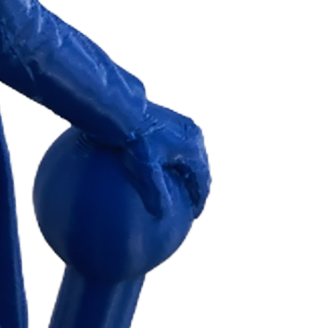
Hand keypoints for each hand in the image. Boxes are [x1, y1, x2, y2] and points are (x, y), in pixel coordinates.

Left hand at [120, 103, 211, 220]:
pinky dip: (181, 163)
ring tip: (183, 189)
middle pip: (201, 169)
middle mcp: (194, 136)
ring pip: (193, 158)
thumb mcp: (146, 169)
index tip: (194, 216)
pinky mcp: (174, 122)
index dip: (199, 201)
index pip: (202, 181)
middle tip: (192, 206)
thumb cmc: (136, 140)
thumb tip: (162, 215)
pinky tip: (170, 170)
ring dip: (190, 175)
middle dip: (198, 188)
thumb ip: (156, 193)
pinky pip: (184, 149)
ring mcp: (185, 127)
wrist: (125, 111)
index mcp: (193, 149)